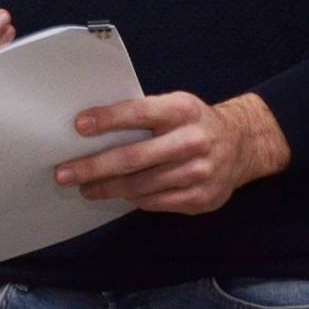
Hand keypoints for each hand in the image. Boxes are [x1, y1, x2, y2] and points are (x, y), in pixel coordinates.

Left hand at [54, 91, 291, 214]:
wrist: (243, 145)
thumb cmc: (194, 121)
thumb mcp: (176, 105)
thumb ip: (144, 114)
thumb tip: (92, 128)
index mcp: (182, 110)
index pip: (139, 113)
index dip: (107, 119)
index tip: (78, 126)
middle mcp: (192, 141)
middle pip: (134, 158)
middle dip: (93, 167)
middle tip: (64, 173)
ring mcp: (199, 173)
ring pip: (141, 186)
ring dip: (107, 188)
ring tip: (85, 187)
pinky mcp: (201, 198)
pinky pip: (156, 202)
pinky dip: (133, 199)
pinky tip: (119, 194)